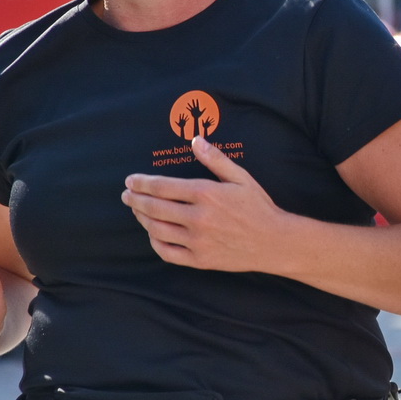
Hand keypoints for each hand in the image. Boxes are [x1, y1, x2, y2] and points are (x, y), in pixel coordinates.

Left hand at [122, 136, 288, 271]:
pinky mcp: (199, 259)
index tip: (130, 181)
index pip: (162, 186)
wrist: (274, 242)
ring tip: (137, 211)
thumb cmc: (258, 207)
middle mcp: (198, 217)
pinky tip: (153, 233)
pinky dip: (155, 242)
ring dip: (142, 218)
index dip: (141, 183)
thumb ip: (216, 159)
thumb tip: (196, 140)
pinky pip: (167, 252)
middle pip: (153, 207)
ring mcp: (197, 240)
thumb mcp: (241, 178)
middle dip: (134, 200)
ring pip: (157, 229)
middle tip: (126, 195)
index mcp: (206, 193)